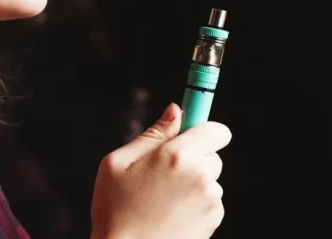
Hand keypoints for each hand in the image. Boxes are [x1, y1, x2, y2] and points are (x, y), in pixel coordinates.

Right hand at [90, 103, 231, 238]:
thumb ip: (153, 133)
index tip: (194, 133)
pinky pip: (210, 201)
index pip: (216, 130)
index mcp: (178, 155)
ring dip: (194, 182)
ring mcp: (210, 200)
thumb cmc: (115, 209)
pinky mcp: (214, 220)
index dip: (205, 129)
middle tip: (165, 172)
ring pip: (210, 179)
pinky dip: (196, 203)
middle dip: (195, 158)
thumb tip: (175, 110)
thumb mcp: (119, 163)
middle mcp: (200, 175)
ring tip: (163, 198)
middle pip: (213, 154)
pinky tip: (172, 213)